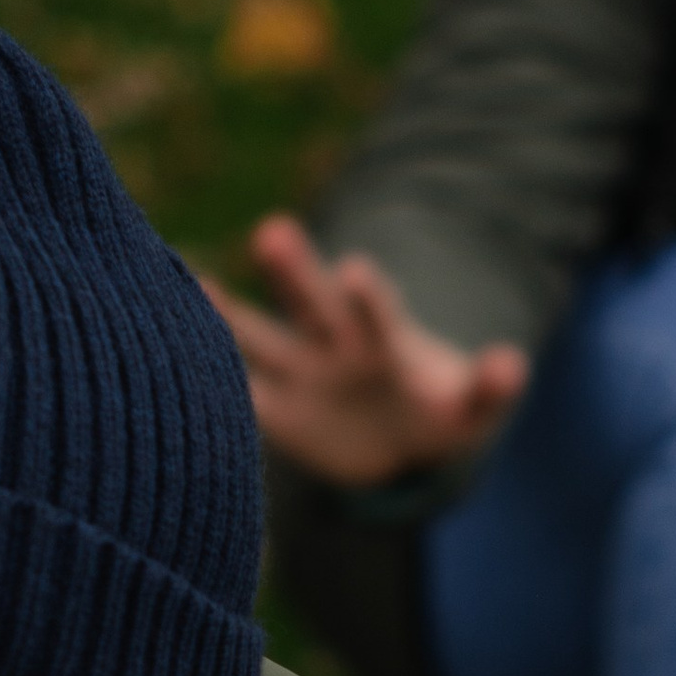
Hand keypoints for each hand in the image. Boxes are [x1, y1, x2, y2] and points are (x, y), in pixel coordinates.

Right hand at [214, 215, 527, 487]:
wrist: (401, 443)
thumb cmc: (442, 413)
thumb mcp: (473, 408)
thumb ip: (491, 387)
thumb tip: (512, 362)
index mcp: (384, 337)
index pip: (375, 309)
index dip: (368, 294)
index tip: (356, 271)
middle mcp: (335, 341)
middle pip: (311, 300)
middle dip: (295, 269)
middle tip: (273, 232)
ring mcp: (299, 372)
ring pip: (259, 337)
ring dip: (226, 314)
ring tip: (188, 283)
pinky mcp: (276, 412)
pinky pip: (240, 396)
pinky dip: (210, 383)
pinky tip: (163, 356)